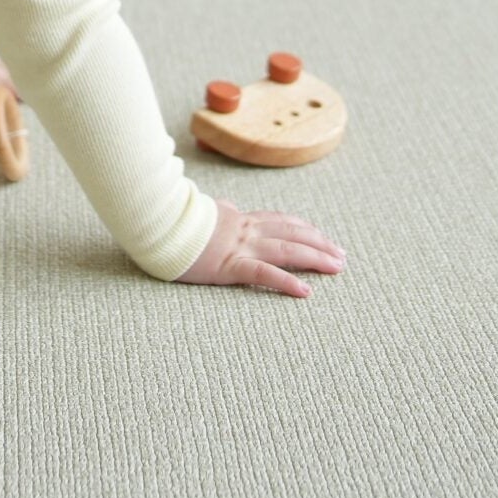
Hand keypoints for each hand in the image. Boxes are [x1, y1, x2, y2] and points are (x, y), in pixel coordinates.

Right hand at [176, 197, 346, 298]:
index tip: (323, 237)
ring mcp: (239, 247)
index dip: (305, 229)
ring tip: (336, 268)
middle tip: (342, 256)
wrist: (156, 223)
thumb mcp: (203, 211)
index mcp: (239, 219)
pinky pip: (264, 274)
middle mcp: (245, 230)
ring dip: (315, 258)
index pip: (281, 221)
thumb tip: (226, 206)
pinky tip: (305, 291)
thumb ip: (219, 210)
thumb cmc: (174, 220)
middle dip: (320, 244)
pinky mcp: (229, 266)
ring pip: (286, 250)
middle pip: (292, 234)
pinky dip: (287, 282)